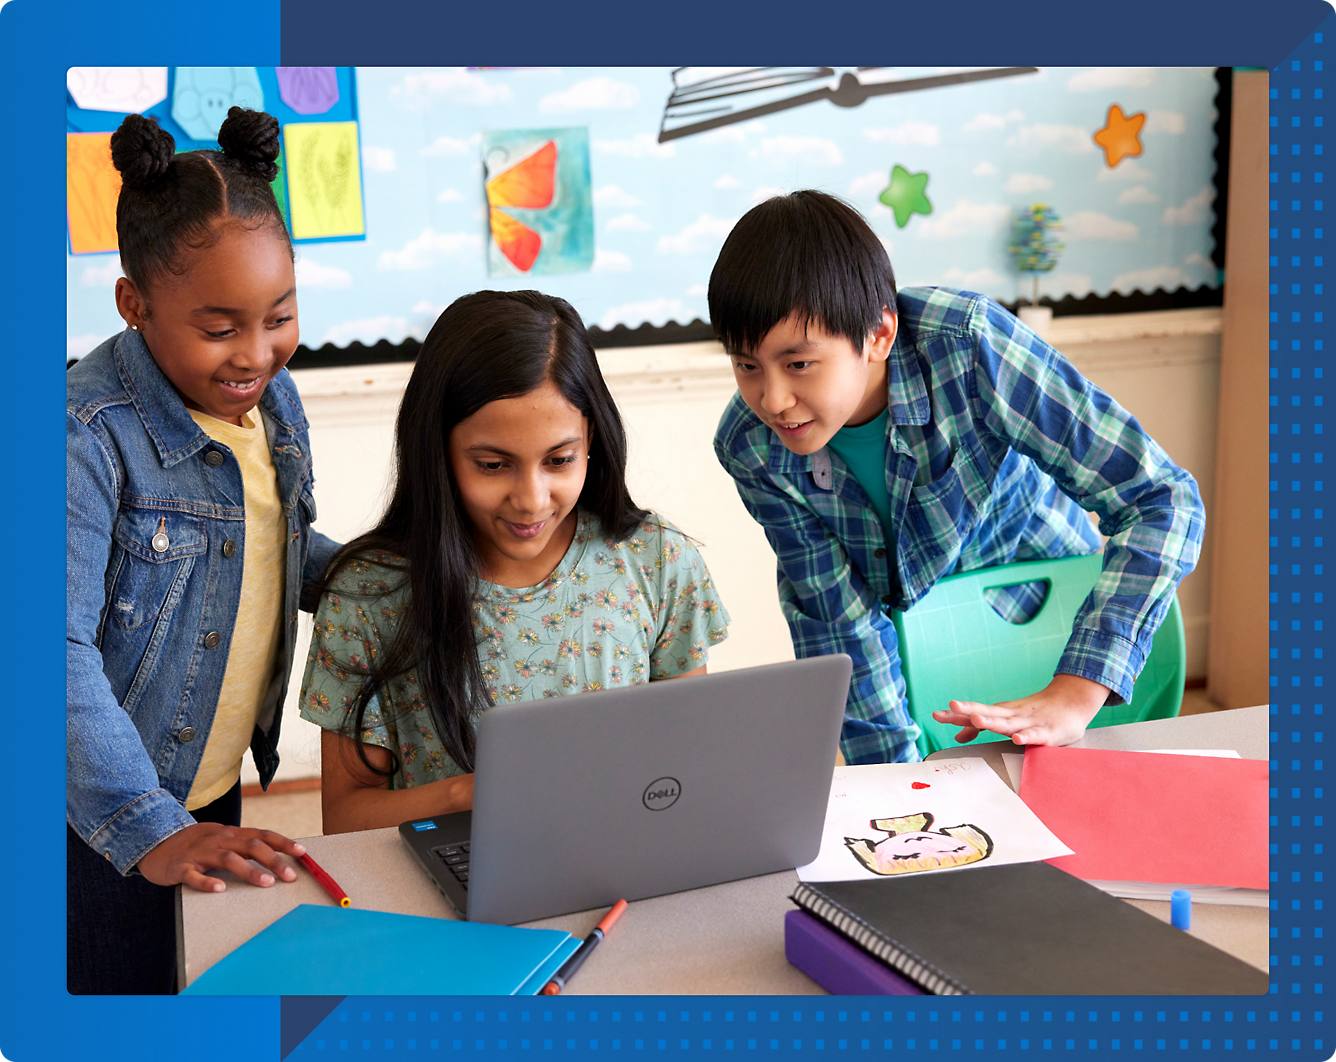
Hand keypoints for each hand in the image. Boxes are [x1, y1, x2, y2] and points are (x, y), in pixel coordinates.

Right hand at [136, 822, 306, 892]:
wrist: (153, 841)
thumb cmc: (195, 844)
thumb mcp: (221, 839)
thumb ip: (243, 845)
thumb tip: (276, 856)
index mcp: (230, 833)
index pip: (262, 835)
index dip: (283, 843)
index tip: (303, 853)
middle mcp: (218, 839)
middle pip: (251, 846)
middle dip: (274, 860)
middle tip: (291, 876)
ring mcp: (199, 852)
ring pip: (228, 859)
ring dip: (249, 871)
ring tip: (266, 883)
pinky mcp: (180, 867)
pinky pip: (194, 874)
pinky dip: (207, 881)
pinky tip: (219, 889)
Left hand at [930, 674, 1109, 746]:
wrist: (1073, 702)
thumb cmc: (1036, 712)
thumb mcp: (1006, 718)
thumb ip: (983, 728)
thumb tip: (958, 736)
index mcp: (1002, 713)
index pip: (975, 712)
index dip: (956, 714)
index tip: (936, 715)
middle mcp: (1013, 715)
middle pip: (988, 712)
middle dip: (969, 711)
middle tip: (951, 707)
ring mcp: (1030, 722)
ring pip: (1008, 723)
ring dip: (992, 721)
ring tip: (976, 719)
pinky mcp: (1048, 732)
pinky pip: (1035, 735)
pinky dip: (1026, 737)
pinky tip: (1017, 739)